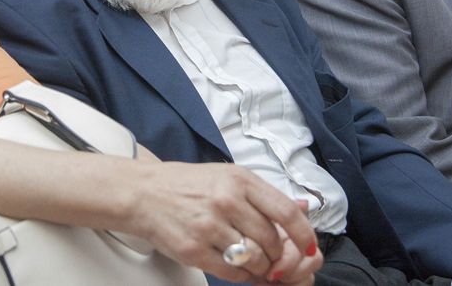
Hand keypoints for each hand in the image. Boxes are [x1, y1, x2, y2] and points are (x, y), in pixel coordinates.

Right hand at [127, 161, 321, 283]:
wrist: (142, 193)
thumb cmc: (185, 184)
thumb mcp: (226, 176)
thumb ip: (264, 194)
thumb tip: (304, 208)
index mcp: (239, 179)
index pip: (285, 211)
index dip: (304, 234)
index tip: (310, 247)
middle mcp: (226, 200)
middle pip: (272, 241)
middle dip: (278, 255)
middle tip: (272, 256)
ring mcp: (209, 226)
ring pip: (254, 259)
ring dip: (260, 267)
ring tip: (252, 260)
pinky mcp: (193, 249)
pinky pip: (231, 271)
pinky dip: (239, 274)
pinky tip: (233, 263)